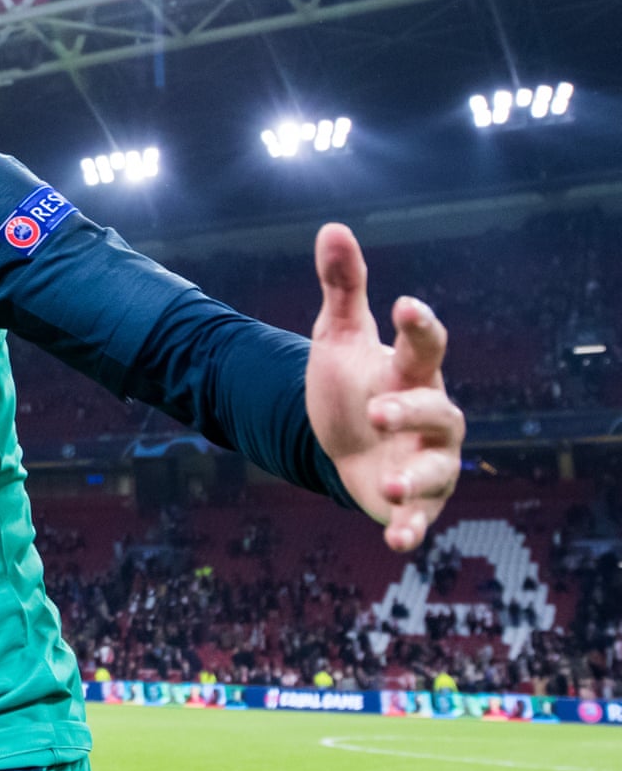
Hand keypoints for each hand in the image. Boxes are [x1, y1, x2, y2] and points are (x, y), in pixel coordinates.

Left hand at [306, 223, 463, 551]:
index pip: (424, 344)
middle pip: (437, 411)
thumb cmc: (350, 381)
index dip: (419, 325)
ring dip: (418, 480)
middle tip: (375, 413)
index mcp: (410, 370)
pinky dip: (411, 530)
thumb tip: (333, 227)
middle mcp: (429, 415)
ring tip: (392, 485)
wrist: (342, 439)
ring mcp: (426, 460)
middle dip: (411, 412)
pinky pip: (421, 519)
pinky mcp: (414, 502)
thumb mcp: (337, 334)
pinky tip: (397, 543)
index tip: (404, 305)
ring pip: (439, 469)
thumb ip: (342, 286)